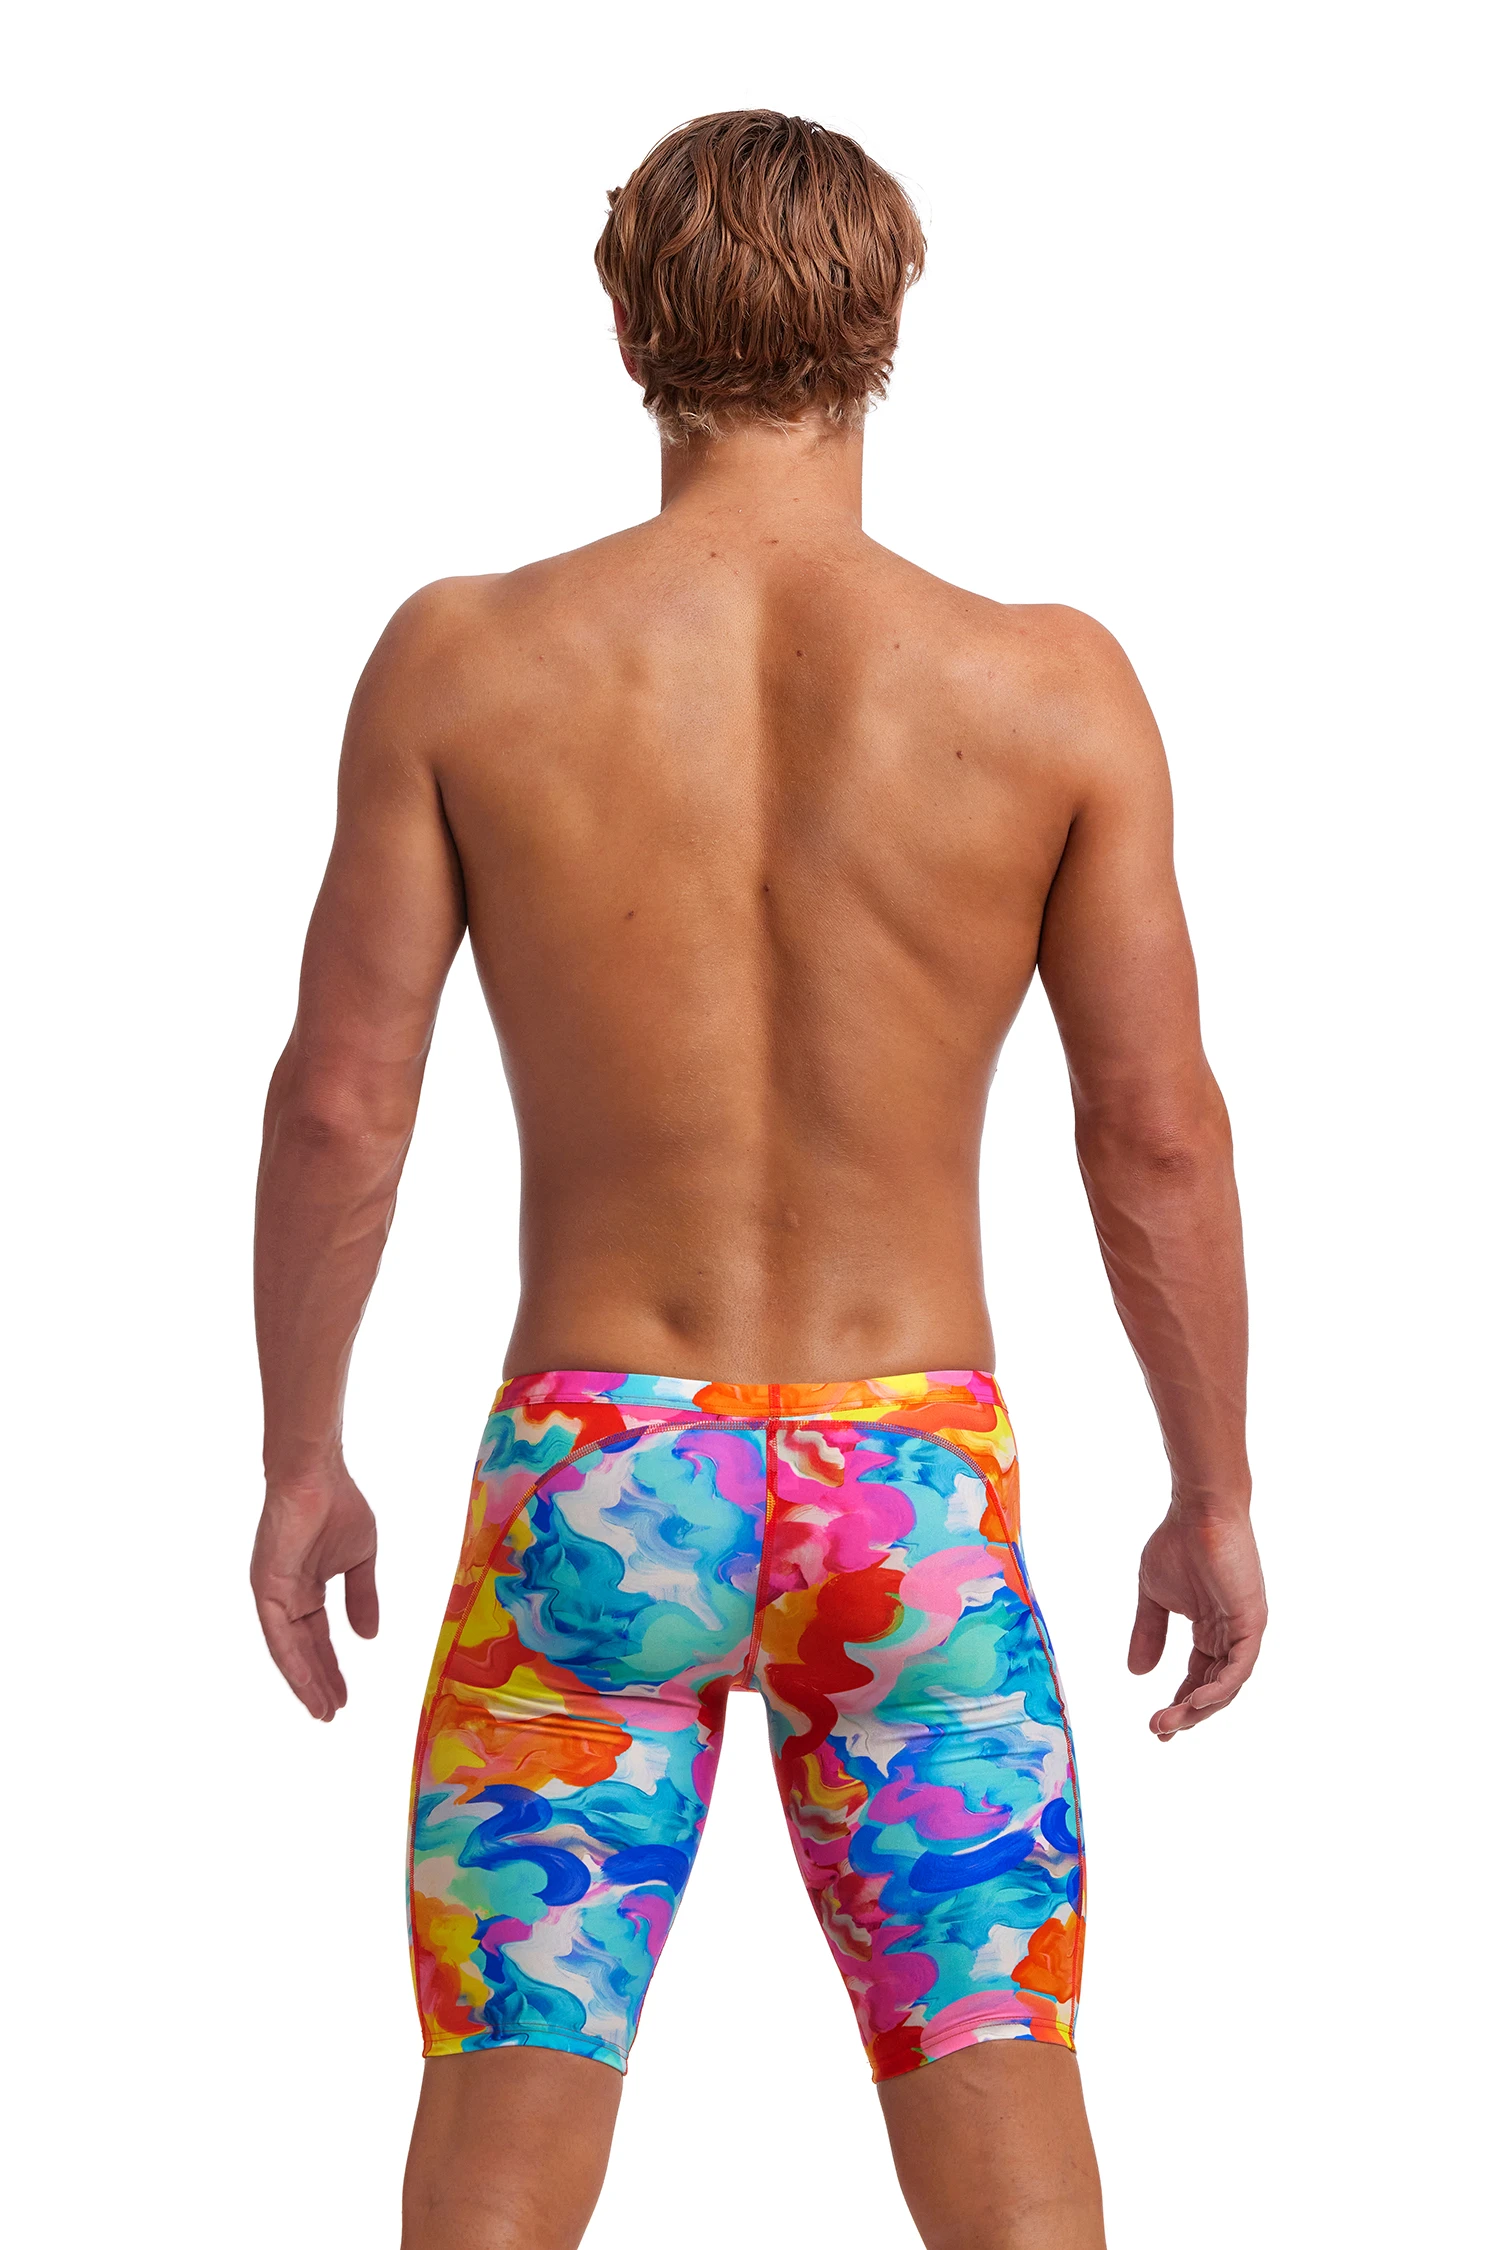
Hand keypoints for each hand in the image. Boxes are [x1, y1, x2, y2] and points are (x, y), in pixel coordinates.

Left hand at [251, 1466, 378, 1720]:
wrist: (317, 1476)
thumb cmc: (338, 1505)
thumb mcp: (359, 1561)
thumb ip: (362, 1598)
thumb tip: (368, 1638)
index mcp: (307, 1589)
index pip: (318, 1638)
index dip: (331, 1667)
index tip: (345, 1696)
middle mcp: (286, 1597)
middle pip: (303, 1650)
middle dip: (319, 1682)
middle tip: (332, 1713)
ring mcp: (274, 1594)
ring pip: (289, 1650)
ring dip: (305, 1681)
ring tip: (322, 1710)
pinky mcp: (266, 1588)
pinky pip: (277, 1634)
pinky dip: (292, 1661)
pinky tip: (306, 1683)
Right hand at [1128, 1500, 1265, 1738]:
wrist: (1197, 1512)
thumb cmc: (1177, 1543)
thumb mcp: (1154, 1597)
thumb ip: (1148, 1633)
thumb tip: (1136, 1673)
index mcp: (1211, 1629)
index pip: (1198, 1677)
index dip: (1180, 1703)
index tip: (1157, 1726)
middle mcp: (1231, 1635)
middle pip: (1213, 1688)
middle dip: (1187, 1713)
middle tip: (1159, 1730)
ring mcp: (1244, 1630)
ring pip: (1226, 1684)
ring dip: (1199, 1708)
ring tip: (1169, 1722)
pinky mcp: (1252, 1621)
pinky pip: (1239, 1667)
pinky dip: (1218, 1688)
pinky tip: (1193, 1702)